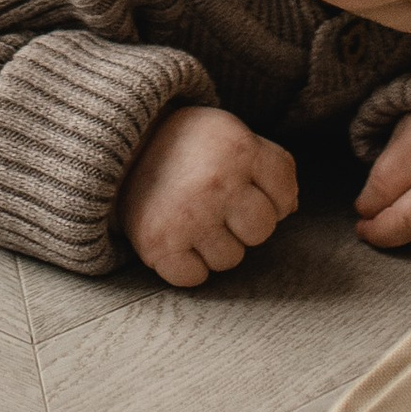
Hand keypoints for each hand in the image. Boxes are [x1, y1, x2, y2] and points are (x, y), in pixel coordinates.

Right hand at [120, 105, 300, 288]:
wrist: (119, 145)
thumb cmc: (186, 143)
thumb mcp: (232, 134)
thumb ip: (269, 163)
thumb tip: (291, 208)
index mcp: (240, 149)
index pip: (285, 197)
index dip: (272, 197)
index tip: (248, 188)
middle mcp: (217, 183)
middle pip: (261, 231)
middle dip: (244, 222)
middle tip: (219, 205)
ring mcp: (187, 215)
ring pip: (231, 259)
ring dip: (216, 244)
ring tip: (194, 217)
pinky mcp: (159, 243)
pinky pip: (195, 278)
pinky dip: (188, 265)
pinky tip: (178, 237)